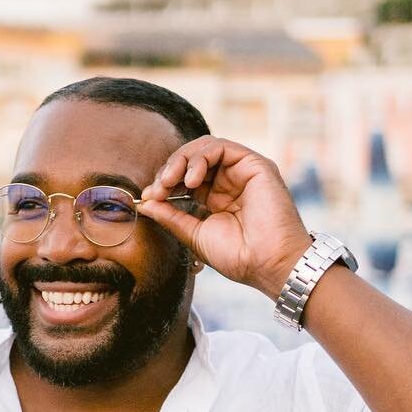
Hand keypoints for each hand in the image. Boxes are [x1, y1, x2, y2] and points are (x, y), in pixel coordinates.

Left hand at [137, 138, 311, 299]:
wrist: (267, 264)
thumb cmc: (237, 256)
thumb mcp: (194, 234)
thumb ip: (170, 216)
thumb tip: (144, 202)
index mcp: (216, 198)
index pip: (184, 177)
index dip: (164, 183)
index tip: (149, 197)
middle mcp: (230, 181)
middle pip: (191, 159)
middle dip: (168, 170)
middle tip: (156, 189)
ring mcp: (243, 171)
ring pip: (204, 148)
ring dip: (181, 161)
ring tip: (170, 182)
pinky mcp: (255, 164)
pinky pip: (221, 147)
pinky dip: (200, 157)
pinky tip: (191, 180)